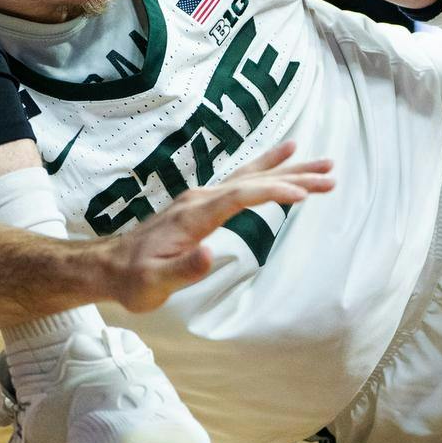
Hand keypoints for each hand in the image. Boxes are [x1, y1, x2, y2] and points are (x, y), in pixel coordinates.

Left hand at [105, 142, 334, 311]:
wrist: (110, 266)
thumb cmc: (134, 279)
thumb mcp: (154, 283)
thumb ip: (184, 270)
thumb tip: (212, 255)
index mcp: (193, 216)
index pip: (240, 196)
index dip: (272, 192)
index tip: (303, 194)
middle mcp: (199, 199)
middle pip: (252, 180)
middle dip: (294, 175)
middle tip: (331, 173)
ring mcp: (200, 198)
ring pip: (250, 177)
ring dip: (286, 169)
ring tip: (322, 162)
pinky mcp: (202, 203)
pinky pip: (240, 180)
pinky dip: (265, 169)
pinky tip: (281, 159)